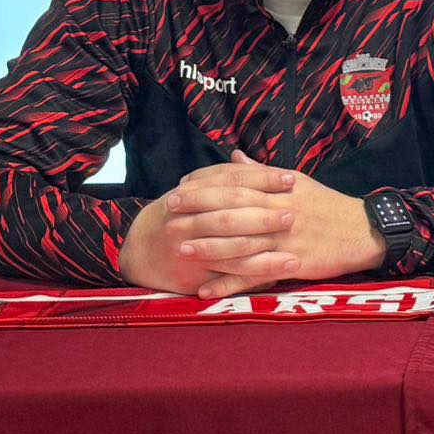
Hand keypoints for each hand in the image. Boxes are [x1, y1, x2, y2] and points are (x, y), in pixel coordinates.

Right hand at [118, 153, 299, 295]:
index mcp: (192, 193)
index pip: (232, 182)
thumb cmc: (174, 215)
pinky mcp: (194, 275)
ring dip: (265, 252)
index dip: (262, 179)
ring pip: (231, 249)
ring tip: (295, 254)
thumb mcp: (190, 191)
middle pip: (230, 215)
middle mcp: (189, 220)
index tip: (290, 179)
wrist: (138, 250)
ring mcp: (191, 249)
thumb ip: (219, 177)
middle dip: (264, 215)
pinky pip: (228, 275)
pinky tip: (276, 276)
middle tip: (293, 214)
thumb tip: (246, 158)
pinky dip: (253, 275)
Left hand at [157, 150, 383, 299]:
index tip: (180, 187)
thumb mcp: (298, 182)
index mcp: (278, 190)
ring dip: (208, 248)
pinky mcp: (290, 265)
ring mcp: (284, 240)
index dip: (205, 185)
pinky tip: (205, 290)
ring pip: (240, 244)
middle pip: (232, 211)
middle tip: (169, 214)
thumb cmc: (327, 205)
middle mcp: (278, 212)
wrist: (361, 231)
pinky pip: (254, 277)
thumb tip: (235, 158)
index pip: (235, 183)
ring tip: (180, 251)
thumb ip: (263, 173)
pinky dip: (228, 285)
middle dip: (198, 212)